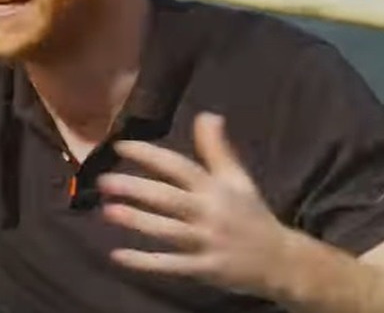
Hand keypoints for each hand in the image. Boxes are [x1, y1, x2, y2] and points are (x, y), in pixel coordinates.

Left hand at [97, 112, 292, 296]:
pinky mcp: (204, 269)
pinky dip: (145, 262)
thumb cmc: (251, 215)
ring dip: (137, 220)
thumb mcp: (238, 179)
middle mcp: (209, 212)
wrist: (281, 261)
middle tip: (103, 181)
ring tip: (107, 211)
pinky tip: (118, 255)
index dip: (150, 155)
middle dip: (135, 188)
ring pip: (167, 230)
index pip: (179, 166)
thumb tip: (207, 114)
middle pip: (168, 197)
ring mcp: (206, 242)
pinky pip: (171, 265)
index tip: (121, 146)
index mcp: (215, 188)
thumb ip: (217, 149)